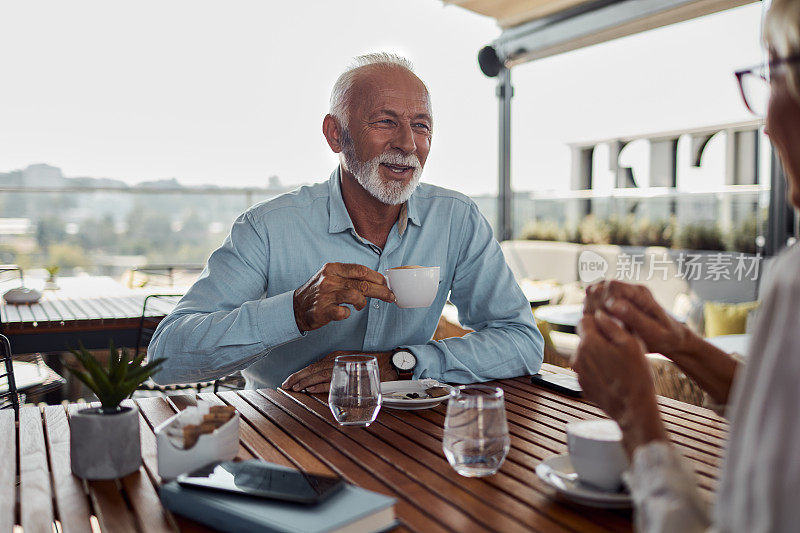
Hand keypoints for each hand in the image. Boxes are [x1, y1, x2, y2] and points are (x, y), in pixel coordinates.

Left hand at [281, 350, 396, 392]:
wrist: (389, 365)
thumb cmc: (369, 367)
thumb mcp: (348, 366)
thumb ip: (334, 372)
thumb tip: (318, 383)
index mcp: (335, 357)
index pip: (313, 366)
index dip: (300, 373)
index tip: (289, 381)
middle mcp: (336, 360)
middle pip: (312, 369)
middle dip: (297, 377)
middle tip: (285, 385)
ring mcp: (343, 367)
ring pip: (318, 374)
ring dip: (304, 382)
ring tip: (293, 388)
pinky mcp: (350, 376)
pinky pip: (331, 381)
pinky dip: (319, 386)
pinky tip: (309, 390)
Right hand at [293, 263, 394, 331]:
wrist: (296, 307)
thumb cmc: (318, 292)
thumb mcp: (331, 277)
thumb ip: (349, 277)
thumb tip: (376, 280)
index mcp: (333, 268)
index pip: (361, 270)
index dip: (377, 277)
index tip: (386, 284)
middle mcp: (329, 279)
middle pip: (363, 284)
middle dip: (381, 291)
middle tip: (390, 296)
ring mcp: (326, 295)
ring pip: (356, 296)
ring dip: (363, 303)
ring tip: (360, 306)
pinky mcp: (323, 310)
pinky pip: (344, 312)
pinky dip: (348, 313)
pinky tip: (345, 312)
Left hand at [572, 310, 666, 455]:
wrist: (633, 409)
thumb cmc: (636, 375)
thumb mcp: (631, 343)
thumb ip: (611, 325)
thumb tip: (599, 314)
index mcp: (588, 343)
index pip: (583, 320)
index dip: (598, 321)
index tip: (612, 328)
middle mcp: (577, 357)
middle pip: (585, 338)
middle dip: (599, 339)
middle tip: (619, 349)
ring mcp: (578, 373)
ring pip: (586, 354)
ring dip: (598, 355)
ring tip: (618, 365)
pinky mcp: (582, 385)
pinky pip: (588, 370)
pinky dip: (597, 369)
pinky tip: (613, 377)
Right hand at [584, 280, 693, 357]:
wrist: (672, 340)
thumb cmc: (666, 337)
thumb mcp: (653, 330)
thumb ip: (634, 317)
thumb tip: (613, 304)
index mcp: (640, 293)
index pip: (611, 286)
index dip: (603, 302)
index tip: (607, 320)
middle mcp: (629, 290)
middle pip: (599, 287)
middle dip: (595, 307)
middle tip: (604, 325)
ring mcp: (621, 296)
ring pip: (593, 293)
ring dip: (591, 309)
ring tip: (603, 326)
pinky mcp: (615, 303)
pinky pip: (594, 301)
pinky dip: (591, 313)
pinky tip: (601, 326)